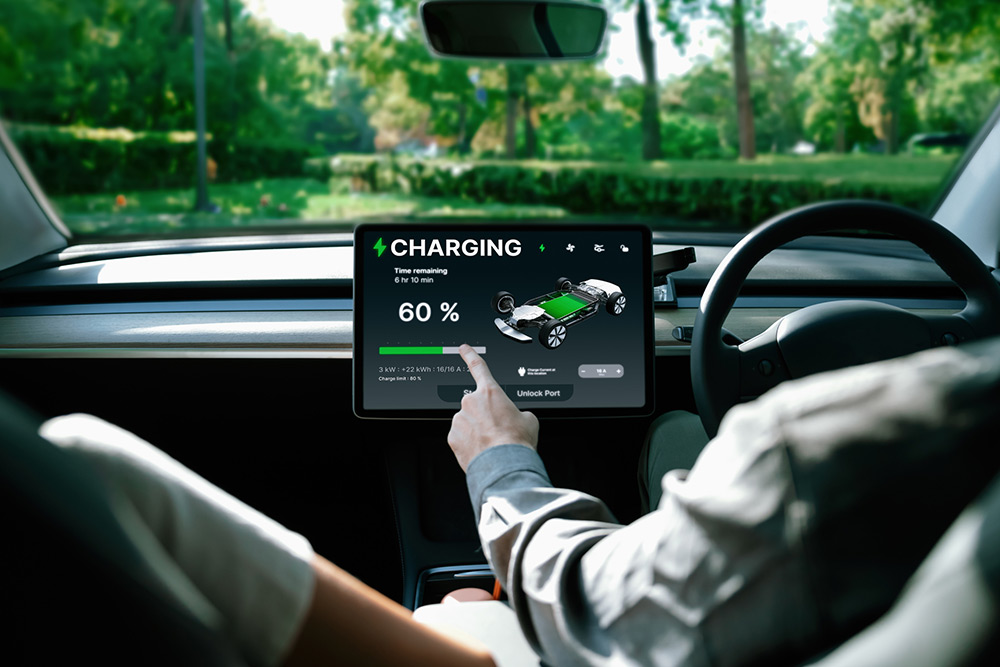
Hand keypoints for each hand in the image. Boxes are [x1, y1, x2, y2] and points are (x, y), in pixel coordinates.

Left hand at [448, 344, 538, 471]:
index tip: (463, 349)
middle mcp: (471, 402)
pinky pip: (460, 437)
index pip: (479, 367)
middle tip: (497, 430)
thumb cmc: (516, 441)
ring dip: (477, 430)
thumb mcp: (529, 419)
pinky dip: (469, 443)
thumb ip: (518, 412)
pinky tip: (482, 450)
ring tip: (491, 443)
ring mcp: (460, 420)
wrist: (504, 464)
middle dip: (484, 415)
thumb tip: (517, 418)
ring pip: (467, 422)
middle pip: (476, 405)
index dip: (470, 355)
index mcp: (490, 392)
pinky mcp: (453, 437)